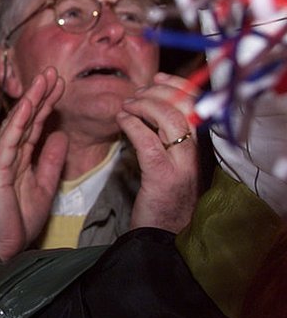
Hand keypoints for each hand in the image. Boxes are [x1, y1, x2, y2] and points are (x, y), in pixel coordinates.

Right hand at [0, 67, 67, 259]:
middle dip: (40, 94)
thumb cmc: (17, 221)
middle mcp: (8, 155)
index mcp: (20, 159)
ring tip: (43, 79)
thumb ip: (51, 161)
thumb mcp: (44, 186)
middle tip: (53, 71)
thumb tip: (61, 136)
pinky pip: (8, 143)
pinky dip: (17, 123)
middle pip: (26, 119)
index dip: (47, 104)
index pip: (35, 125)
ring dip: (30, 101)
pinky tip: (27, 107)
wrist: (0, 246)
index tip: (61, 84)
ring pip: (16, 125)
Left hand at [117, 72, 200, 232]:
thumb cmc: (160, 203)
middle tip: (136, 92)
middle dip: (158, 92)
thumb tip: (148, 113)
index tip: (157, 77)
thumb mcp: (167, 167)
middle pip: (185, 108)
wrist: (162, 240)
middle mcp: (193, 156)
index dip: (178, 86)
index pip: (196, 106)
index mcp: (196, 151)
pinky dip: (134, 125)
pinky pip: (149, 142)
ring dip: (145, 105)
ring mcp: (180, 167)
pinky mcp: (162, 178)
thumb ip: (163, 142)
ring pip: (171, 120)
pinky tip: (121, 120)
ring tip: (127, 104)